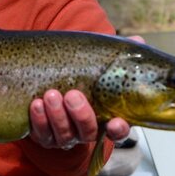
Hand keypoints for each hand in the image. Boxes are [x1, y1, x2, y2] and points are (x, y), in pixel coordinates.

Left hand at [28, 35, 143, 149]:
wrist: (47, 77)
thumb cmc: (79, 74)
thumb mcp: (99, 62)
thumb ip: (119, 54)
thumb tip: (138, 40)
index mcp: (104, 116)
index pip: (118, 131)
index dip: (118, 129)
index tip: (115, 122)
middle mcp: (85, 129)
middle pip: (87, 132)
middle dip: (81, 115)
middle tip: (72, 95)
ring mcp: (65, 135)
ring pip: (64, 135)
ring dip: (57, 116)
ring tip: (51, 95)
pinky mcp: (44, 135)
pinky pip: (42, 134)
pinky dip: (39, 120)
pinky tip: (36, 105)